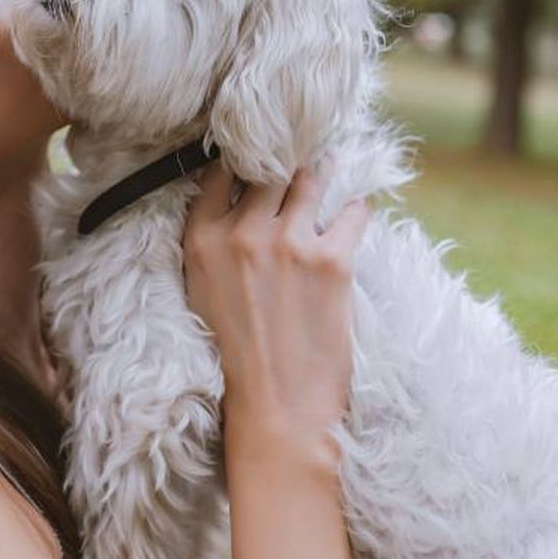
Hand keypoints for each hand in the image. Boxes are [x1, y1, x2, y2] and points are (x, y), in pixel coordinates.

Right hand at [181, 155, 371, 466]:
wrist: (275, 406)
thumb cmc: (235, 356)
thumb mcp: (201, 291)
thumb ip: (211, 244)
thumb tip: (235, 204)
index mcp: (202, 241)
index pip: (220, 174)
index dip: (240, 160)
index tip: (255, 155)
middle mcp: (242, 233)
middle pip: (267, 169)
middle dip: (283, 160)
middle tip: (299, 152)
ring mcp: (289, 243)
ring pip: (310, 179)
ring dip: (321, 173)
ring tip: (330, 167)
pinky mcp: (332, 261)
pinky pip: (353, 212)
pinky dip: (356, 210)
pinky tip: (355, 212)